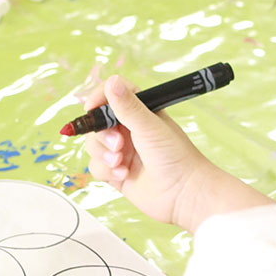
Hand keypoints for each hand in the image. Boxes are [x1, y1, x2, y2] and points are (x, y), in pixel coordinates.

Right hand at [82, 75, 219, 228]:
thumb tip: (112, 81)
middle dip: (102, 135)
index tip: (92, 108)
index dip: (99, 99)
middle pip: (97, 123)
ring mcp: (122, 152)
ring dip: (103, 154)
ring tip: (120, 162)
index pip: (111, 95)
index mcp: (140, 112)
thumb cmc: (175, 156)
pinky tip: (124, 175)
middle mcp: (129, 130)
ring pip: (93, 146)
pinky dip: (107, 170)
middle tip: (118, 145)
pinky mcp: (117, 172)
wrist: (183, 194)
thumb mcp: (149, 126)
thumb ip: (128, 106)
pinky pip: (96, 167)